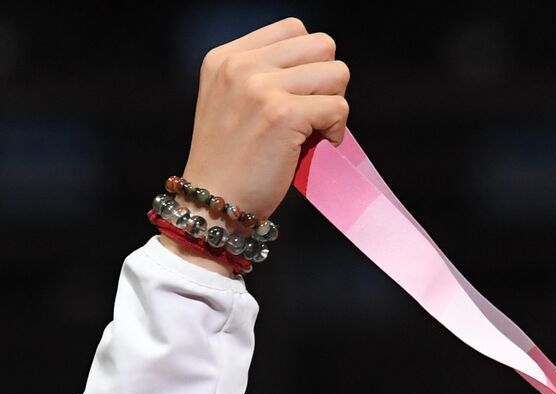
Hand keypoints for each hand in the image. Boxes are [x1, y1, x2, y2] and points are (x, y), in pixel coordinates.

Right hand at [181, 17, 349, 223]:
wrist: (214, 199)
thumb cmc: (232, 159)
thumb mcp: (233, 100)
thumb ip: (266, 76)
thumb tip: (321, 70)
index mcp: (226, 56)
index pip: (294, 29)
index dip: (310, 62)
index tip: (300, 94)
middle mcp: (241, 65)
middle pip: (322, 46)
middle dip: (328, 80)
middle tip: (314, 112)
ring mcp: (260, 87)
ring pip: (336, 74)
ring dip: (335, 104)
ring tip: (315, 129)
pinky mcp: (282, 114)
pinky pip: (338, 107)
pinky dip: (337, 130)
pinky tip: (317, 144)